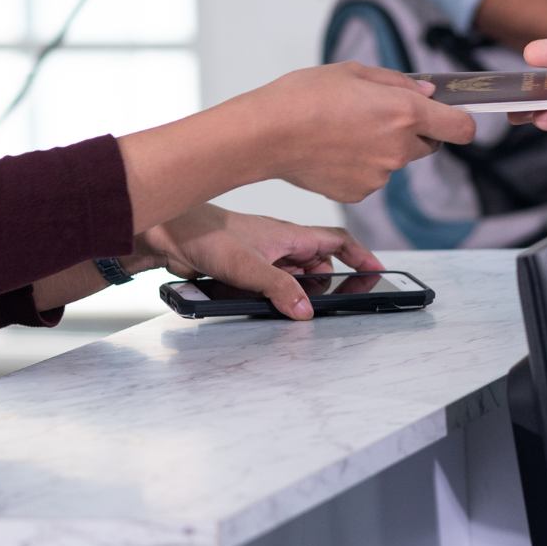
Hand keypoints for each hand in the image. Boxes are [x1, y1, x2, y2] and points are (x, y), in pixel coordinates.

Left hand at [137, 203, 383, 320]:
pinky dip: (272, 295)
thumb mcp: (248, 266)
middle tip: (336, 301)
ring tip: (294, 305)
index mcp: (290, 235)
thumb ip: (279, 289)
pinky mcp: (246, 269)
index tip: (376, 271)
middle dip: (328, 283)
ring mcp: (264, 257)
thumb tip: (306, 310)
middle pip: (318, 264)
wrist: (170, 234)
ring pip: (293, 277)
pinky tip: (261, 302)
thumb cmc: (207, 235)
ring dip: (296, 292)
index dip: (360, 256)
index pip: (338, 241)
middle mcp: (281, 245)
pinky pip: (270, 284)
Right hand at [255, 62, 475, 202]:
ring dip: (382, 148)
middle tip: (380, 115)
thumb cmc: (304, 96)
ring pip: (396, 161)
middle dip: (415, 131)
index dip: (459, 121)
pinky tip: (333, 150)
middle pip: (428, 145)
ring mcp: (380, 175)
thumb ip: (398, 82)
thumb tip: (427, 92)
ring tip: (344, 130)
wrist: (265, 134)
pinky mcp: (360, 193)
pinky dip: (360, 166)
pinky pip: (372, 177)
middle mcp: (399, 148)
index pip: (461, 128)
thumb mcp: (354, 72)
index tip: (450, 116)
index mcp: (405, 112)